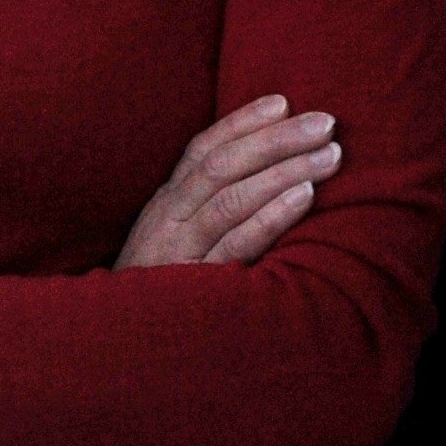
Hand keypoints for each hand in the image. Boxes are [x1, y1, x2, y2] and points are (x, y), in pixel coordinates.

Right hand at [116, 94, 342, 267]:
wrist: (115, 345)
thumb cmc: (162, 286)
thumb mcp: (177, 238)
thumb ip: (210, 204)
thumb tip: (270, 166)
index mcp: (165, 204)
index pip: (202, 150)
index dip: (242, 123)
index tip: (284, 100)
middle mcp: (167, 220)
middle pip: (221, 166)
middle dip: (276, 139)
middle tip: (326, 122)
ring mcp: (178, 251)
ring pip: (230, 198)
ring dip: (284, 170)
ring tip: (330, 155)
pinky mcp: (194, 284)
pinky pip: (235, 244)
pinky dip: (271, 216)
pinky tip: (304, 196)